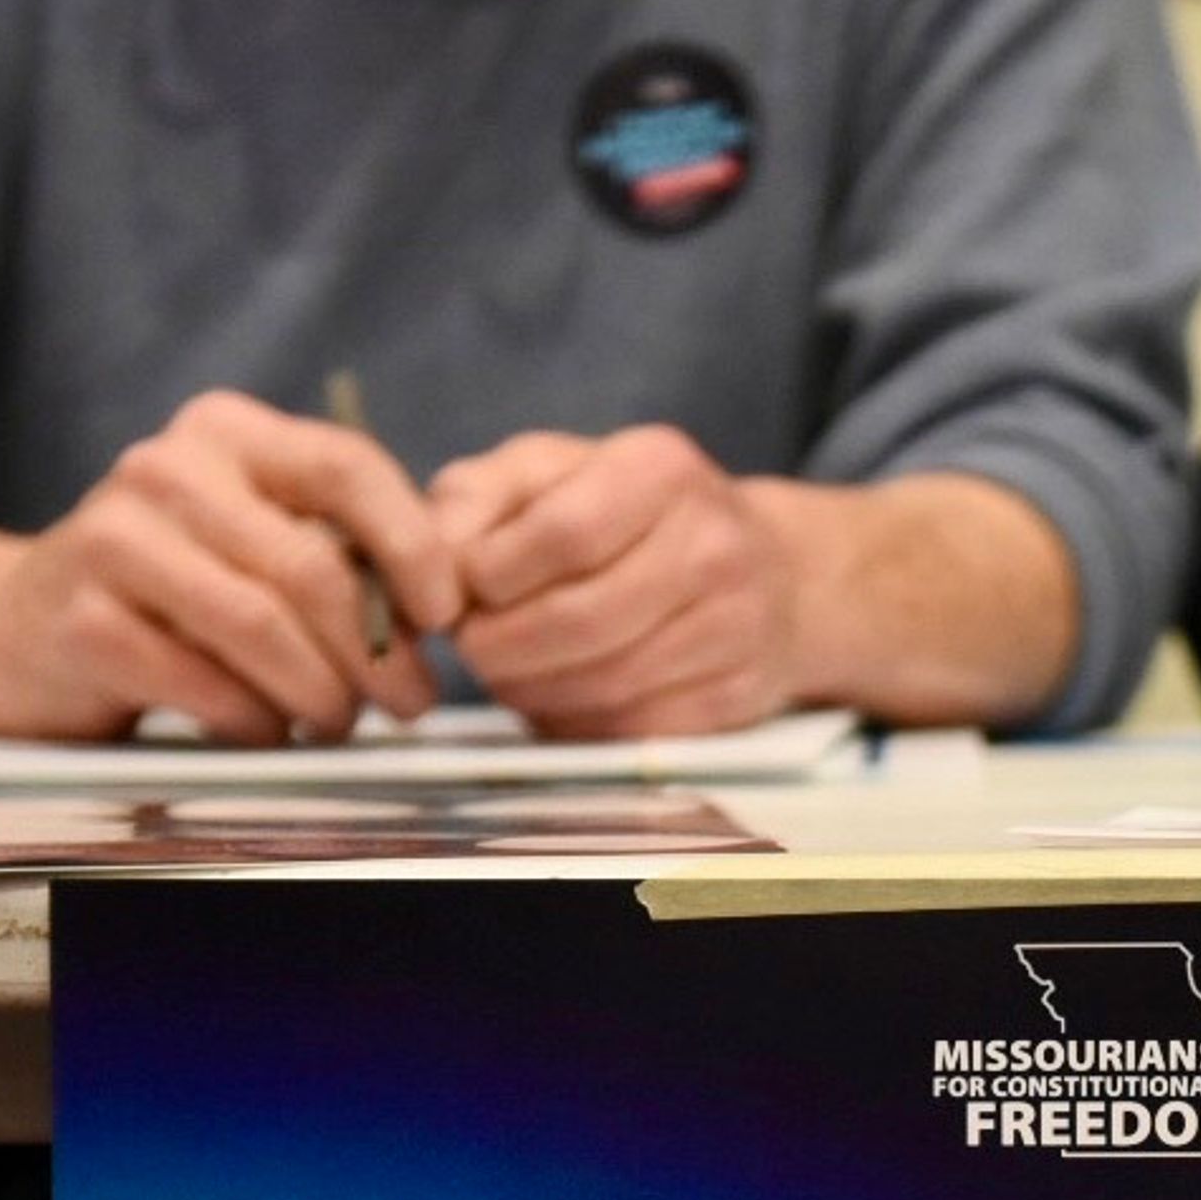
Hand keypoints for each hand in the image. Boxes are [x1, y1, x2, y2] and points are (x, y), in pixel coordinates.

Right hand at [0, 391, 458, 743]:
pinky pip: (205, 684)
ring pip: (262, 628)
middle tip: (407, 702)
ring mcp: (115, 540)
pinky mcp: (85, 621)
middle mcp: (167, 469)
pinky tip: (266, 730)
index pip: (346, 467)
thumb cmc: (169, 593)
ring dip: (322, 694)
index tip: (446, 616)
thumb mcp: (250, 542)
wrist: (14, 631)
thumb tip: (437, 618)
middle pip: (311, 566)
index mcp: (227, 433)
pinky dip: (255, 720)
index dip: (414, 545)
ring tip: (338, 722)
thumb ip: (334, 553)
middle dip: (378, 650)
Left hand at [435, 425, 804, 737]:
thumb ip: (473, 499)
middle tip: (473, 648)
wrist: (768, 571)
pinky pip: (633, 730)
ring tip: (509, 673)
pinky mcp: (738, 695)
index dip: (492, 576)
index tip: (463, 591)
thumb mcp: (546, 472)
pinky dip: (577, 725)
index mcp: (661, 469)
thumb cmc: (627, 515)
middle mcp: (714, 544)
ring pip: (604, 685)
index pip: (562, 535)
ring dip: (532, 692)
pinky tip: (558, 698)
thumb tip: (432, 566)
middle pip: (581, 621)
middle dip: (502, 647)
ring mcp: (736, 626)